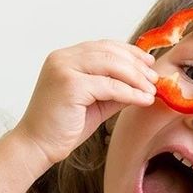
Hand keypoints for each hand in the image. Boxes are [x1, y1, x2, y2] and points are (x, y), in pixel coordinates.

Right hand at [13, 40, 157, 167]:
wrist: (37, 146)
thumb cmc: (63, 127)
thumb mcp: (96, 103)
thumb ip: (115, 90)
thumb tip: (144, 83)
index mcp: (66, 57)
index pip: (104, 46)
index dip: (130, 52)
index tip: (149, 62)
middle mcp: (63, 58)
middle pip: (110, 52)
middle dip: (137, 65)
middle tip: (155, 78)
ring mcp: (64, 69)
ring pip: (111, 65)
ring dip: (137, 77)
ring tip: (152, 90)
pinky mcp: (70, 85)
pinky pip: (109, 86)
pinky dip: (130, 92)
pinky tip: (143, 100)